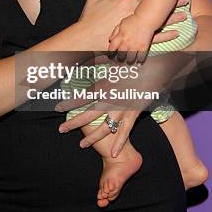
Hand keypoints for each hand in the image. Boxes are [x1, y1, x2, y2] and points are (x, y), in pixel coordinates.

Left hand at [57, 50, 196, 153]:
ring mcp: (123, 108)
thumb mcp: (114, 61)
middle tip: (61, 129)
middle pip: (89, 114)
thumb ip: (100, 61)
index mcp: (105, 85)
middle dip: (74, 123)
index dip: (69, 103)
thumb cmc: (133, 63)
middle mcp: (111, 98)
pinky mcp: (134, 113)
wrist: (155, 67)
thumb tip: (87, 57)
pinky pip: (125, 132)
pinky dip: (119, 143)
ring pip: (104, 127)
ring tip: (81, 145)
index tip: (57, 108)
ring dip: (92, 137)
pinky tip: (111, 154)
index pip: (83, 96)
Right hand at [79, 0, 187, 51]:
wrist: (84, 40)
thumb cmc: (89, 20)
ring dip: (172, 17)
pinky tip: (176, 33)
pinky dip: (166, 35)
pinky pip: (154, 38)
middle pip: (155, 4)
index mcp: (124, 1)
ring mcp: (135, 27)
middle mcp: (133, 13)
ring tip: (185, 13)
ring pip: (158, 21)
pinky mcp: (134, 39)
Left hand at [108, 14, 153, 63]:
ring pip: (130, 58)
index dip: (110, 53)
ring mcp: (135, 46)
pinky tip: (138, 62)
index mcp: (120, 37)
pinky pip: (140, 57)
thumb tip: (110, 40)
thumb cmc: (133, 20)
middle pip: (121, 55)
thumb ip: (115, 32)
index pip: (112, 48)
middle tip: (121, 58)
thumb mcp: (121, 24)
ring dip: (129, 60)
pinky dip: (139, 61)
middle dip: (120, 58)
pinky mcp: (143, 47)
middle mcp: (126, 43)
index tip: (111, 55)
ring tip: (129, 61)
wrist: (146, 19)